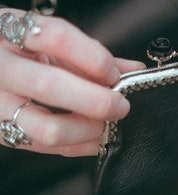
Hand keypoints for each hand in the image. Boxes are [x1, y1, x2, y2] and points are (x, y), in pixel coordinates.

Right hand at [0, 9, 144, 155]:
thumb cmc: (23, 52)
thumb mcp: (50, 43)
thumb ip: (90, 55)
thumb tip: (134, 71)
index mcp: (10, 32)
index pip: (56, 37)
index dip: (94, 59)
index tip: (114, 75)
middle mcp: (0, 68)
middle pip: (48, 85)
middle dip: (96, 100)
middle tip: (120, 106)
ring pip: (46, 128)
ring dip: (87, 130)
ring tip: (106, 124)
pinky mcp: (2, 133)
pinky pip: (46, 148)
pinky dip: (79, 146)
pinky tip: (95, 139)